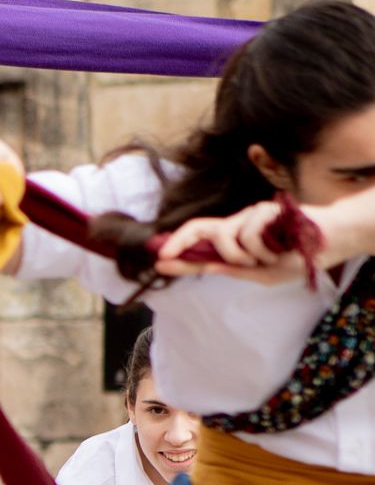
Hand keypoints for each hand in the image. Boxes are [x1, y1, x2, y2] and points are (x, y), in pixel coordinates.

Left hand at [153, 200, 322, 282]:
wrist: (326, 245)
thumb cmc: (296, 258)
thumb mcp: (262, 275)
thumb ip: (235, 271)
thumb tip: (205, 268)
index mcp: (234, 244)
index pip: (199, 249)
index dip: (178, 255)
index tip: (158, 263)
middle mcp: (237, 227)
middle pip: (198, 228)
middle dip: (179, 241)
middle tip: (166, 256)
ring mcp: (249, 217)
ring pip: (225, 237)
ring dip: (239, 257)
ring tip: (266, 260)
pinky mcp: (262, 210)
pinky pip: (249, 234)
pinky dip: (262, 249)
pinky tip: (279, 248)